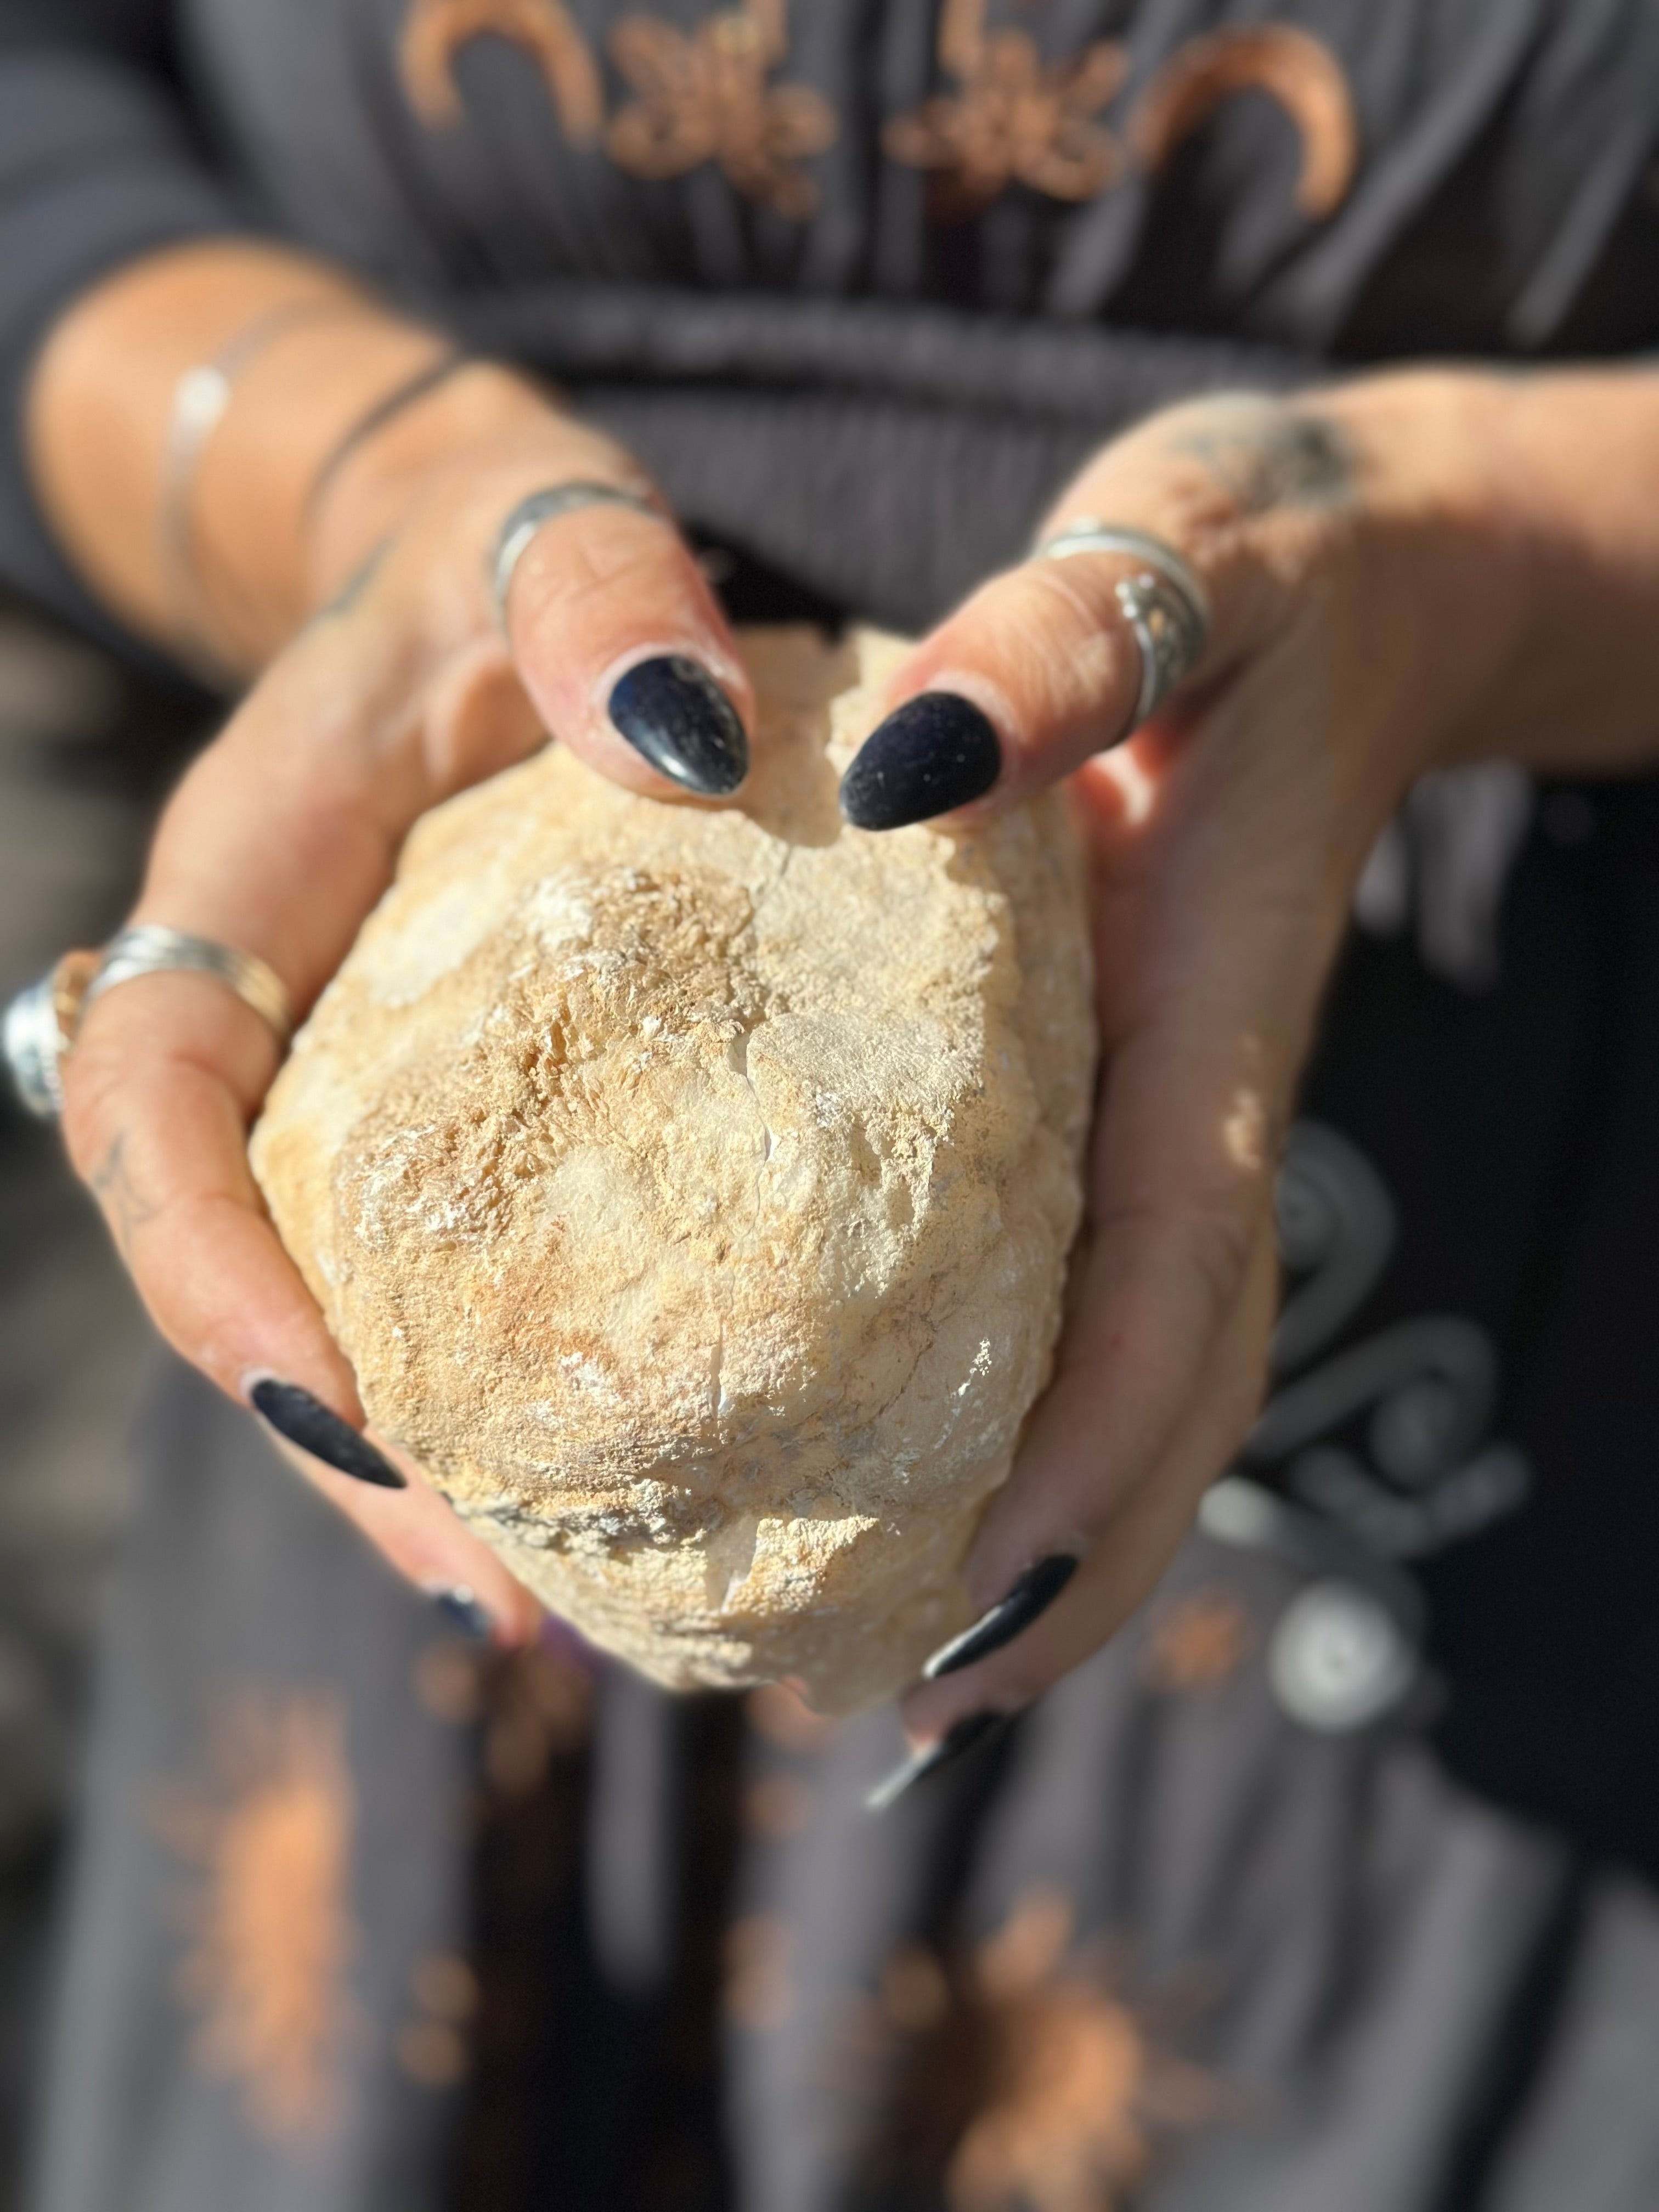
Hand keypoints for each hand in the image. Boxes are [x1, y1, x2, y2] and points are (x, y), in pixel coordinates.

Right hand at [58, 366, 753, 1640]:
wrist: (511, 570)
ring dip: (425, 1473)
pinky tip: (615, 1500)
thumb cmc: (511, 552)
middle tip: (498, 1596)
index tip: (330, 1409)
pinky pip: (439, 1279)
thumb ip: (591, 595)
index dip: (213, 1268)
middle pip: (239, 1274)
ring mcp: (352, 1088)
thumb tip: (688, 731)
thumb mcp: (543, 532)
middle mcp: (274, 1019)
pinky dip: (502, 1399)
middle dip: (343, 1450)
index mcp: (241, 893)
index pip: (158, 1105)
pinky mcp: (445, 1125)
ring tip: (562, 1617)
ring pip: (337, 1309)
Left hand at [855, 374, 1550, 1762]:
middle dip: (1064, 1568)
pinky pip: (1115, 1303)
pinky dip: (1049, 1424)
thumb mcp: (1174, 552)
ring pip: (1156, 1377)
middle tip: (909, 1713)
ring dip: (1059, 1536)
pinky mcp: (1143, 1098)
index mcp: (1200, 1019)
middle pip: (1173, 1393)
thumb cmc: (1257, 559)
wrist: (1361, 562)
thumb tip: (921, 761)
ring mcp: (1181, 1115)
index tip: (972, 1606)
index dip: (1087, 1459)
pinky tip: (938, 1484)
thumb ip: (1069, 641)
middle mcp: (1200, 1104)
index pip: (1165, 1286)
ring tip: (912, 1670)